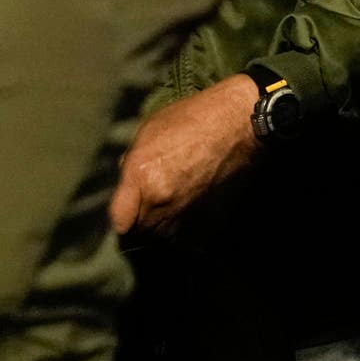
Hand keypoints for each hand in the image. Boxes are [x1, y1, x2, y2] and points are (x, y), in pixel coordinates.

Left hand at [110, 75, 262, 234]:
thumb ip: (131, 164)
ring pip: (163, 238)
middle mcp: (161, 202)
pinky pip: (189, 241)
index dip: (122, 213)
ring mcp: (186, 217)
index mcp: (142, 176)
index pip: (119, 219)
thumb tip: (127, 186)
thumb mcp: (150, 130)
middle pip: (140, 231)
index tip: (127, 208)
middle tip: (155, 200)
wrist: (240, 126)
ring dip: (165, 227)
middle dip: (142, 219)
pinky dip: (187, 231)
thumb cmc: (193, 119)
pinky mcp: (209, 225)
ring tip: (176, 203)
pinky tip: (193, 209)